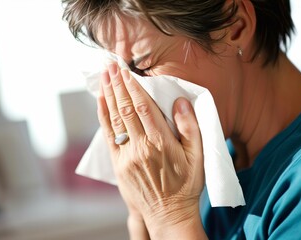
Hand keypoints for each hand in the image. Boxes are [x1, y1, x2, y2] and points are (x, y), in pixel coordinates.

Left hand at [97, 63, 206, 238]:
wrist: (169, 214)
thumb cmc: (186, 185)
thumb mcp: (198, 157)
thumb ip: (190, 128)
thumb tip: (180, 102)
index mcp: (161, 143)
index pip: (143, 107)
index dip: (133, 86)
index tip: (126, 70)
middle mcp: (141, 147)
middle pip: (126, 108)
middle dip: (117, 84)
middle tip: (111, 65)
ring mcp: (127, 156)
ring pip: (115, 119)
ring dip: (109, 95)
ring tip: (104, 76)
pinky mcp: (119, 164)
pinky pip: (109, 135)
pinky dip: (104, 116)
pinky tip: (102, 101)